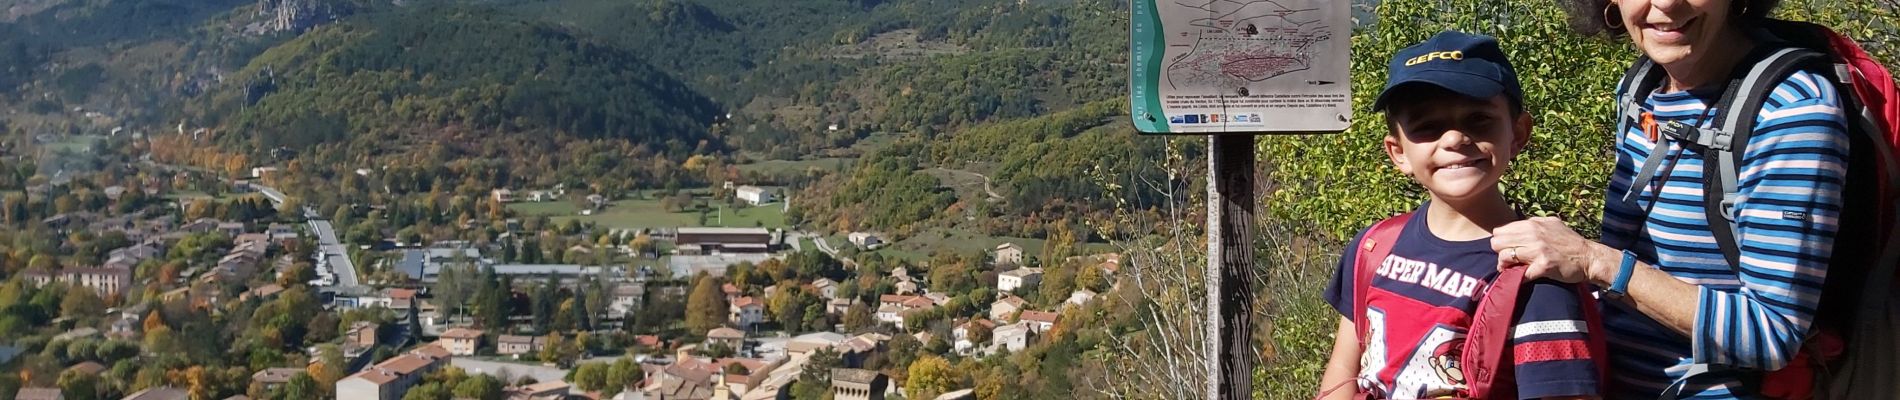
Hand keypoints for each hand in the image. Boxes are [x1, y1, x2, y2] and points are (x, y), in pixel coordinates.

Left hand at [1490, 217, 1611, 284]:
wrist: (1590, 258)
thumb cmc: (1571, 243)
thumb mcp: (1551, 224)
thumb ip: (1533, 224)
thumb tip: (1515, 228)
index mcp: (1533, 224)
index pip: (1499, 231)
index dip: (1501, 242)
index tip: (1508, 249)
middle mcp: (1533, 234)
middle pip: (1497, 243)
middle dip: (1500, 253)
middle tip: (1508, 261)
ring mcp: (1538, 250)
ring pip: (1504, 257)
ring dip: (1505, 266)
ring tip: (1512, 270)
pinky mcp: (1543, 266)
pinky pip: (1520, 273)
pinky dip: (1517, 278)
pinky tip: (1521, 278)